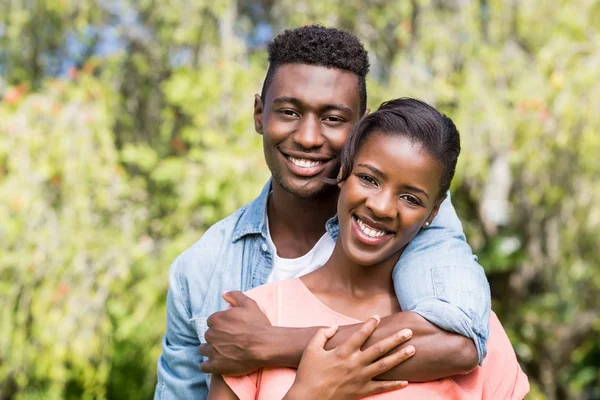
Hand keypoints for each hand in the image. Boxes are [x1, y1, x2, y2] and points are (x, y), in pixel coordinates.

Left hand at [199, 291, 271, 374]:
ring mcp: (212, 350)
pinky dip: (209, 365)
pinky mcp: (215, 365)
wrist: (264, 345)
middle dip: (216, 337)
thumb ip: (235, 295)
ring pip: (204, 350)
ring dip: (210, 350)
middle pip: (209, 335)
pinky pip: (204, 366)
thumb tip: (223, 293)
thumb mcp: (249, 304)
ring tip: (222, 352)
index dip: (221, 325)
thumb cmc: (258, 324)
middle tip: (229, 341)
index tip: (230, 329)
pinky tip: (217, 364)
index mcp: (216, 319)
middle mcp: (210, 334)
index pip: (212, 322)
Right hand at [284, 316, 414, 399]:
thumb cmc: (308, 373)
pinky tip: (406, 381)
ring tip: (412, 350)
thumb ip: (322, 334)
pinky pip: (381, 387)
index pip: (360, 334)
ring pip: (385, 366)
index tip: (378, 317)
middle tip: (409, 332)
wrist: (308, 398)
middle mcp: (355, 363)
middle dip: (396, 339)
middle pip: (380, 349)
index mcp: (343, 352)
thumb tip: (334, 325)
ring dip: (400, 357)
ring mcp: (360, 378)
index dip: (370, 325)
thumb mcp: (311, 349)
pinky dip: (394, 385)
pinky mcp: (361, 391)